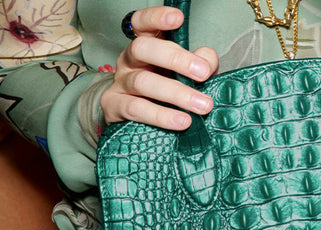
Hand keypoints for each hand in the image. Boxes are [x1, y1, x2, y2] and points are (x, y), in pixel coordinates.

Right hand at [101, 6, 219, 129]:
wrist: (134, 119)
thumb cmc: (165, 91)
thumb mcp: (186, 72)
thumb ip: (201, 63)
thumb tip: (207, 62)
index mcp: (146, 45)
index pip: (143, 23)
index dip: (157, 17)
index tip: (177, 18)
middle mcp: (129, 60)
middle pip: (143, 48)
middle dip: (175, 59)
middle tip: (203, 73)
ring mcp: (120, 82)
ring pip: (143, 82)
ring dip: (176, 93)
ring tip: (202, 105)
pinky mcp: (114, 106)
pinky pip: (137, 109)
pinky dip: (162, 116)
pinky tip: (182, 121)